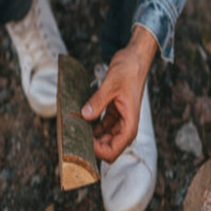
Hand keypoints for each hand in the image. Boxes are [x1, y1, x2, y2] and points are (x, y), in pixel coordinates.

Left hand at [81, 26, 157, 162]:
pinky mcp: (114, 115)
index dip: (97, 151)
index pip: (114, 150)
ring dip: (91, 138)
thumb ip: (97, 102)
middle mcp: (126, 126)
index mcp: (130, 124)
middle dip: (92, 147)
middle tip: (74, 138)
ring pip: (104, 140)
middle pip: (109, 149)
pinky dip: (92, 128)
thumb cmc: (129, 71)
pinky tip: (80, 122)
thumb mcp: (111, 85)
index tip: (82, 142)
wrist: (135, 60)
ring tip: (75, 130)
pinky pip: (102, 128)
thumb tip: (85, 115)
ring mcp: (120, 121)